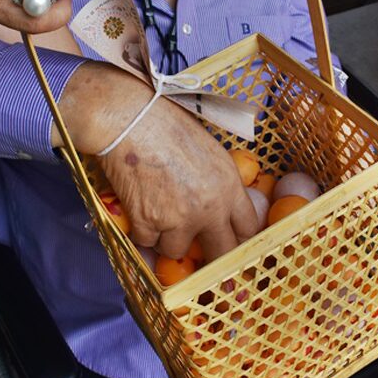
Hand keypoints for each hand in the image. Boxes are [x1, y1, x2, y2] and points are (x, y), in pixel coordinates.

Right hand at [60, 63, 259, 260]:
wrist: (129, 120)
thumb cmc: (166, 124)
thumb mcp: (209, 150)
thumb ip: (219, 182)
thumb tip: (218, 203)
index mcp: (229, 186)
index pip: (248, 229)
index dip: (239, 239)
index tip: (229, 244)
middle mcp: (209, 208)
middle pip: (221, 252)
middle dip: (211, 256)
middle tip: (200, 257)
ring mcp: (177, 219)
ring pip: (176, 251)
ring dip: (166, 239)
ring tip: (156, 217)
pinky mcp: (147, 223)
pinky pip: (146, 242)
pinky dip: (140, 230)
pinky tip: (136, 209)